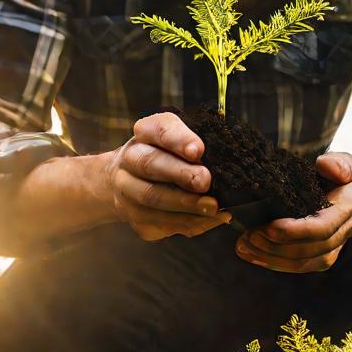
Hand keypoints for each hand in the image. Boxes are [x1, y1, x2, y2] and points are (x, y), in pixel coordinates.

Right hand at [105, 112, 231, 241]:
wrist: (128, 179)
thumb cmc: (167, 155)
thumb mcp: (180, 140)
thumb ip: (195, 146)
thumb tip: (224, 162)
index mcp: (145, 133)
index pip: (160, 129)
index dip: (179, 140)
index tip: (198, 151)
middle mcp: (130, 158)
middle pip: (150, 164)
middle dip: (180, 174)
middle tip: (205, 181)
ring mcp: (126, 188)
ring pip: (152, 198)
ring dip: (185, 204)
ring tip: (212, 207)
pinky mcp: (133, 216)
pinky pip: (160, 222)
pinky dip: (188, 222)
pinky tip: (210, 220)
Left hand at [235, 152, 351, 272]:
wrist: (348, 201)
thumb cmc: (339, 179)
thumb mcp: (344, 165)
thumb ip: (338, 164)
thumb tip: (325, 166)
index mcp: (345, 211)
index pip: (321, 228)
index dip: (295, 231)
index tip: (269, 226)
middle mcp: (340, 236)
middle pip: (306, 250)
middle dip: (274, 245)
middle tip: (248, 234)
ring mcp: (329, 252)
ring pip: (299, 262)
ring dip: (268, 256)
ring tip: (243, 245)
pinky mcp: (317, 259)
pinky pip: (294, 266)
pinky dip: (271, 262)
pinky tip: (250, 254)